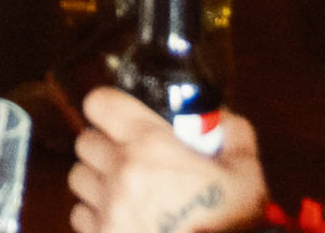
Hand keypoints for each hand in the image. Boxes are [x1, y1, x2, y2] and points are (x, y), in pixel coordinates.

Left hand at [69, 91, 261, 232]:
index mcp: (150, 144)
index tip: (120, 118)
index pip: (99, 103)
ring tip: (122, 191)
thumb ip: (234, 134)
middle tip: (128, 158)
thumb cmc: (231, 224)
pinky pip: (81, 215)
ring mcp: (106, 207)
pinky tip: (120, 219)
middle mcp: (119, 170)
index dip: (107, 107)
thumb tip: (221, 118)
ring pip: (78, 177)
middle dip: (104, 145)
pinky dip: (95, 214)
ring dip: (96, 180)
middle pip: (86, 141)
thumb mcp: (246, 174)